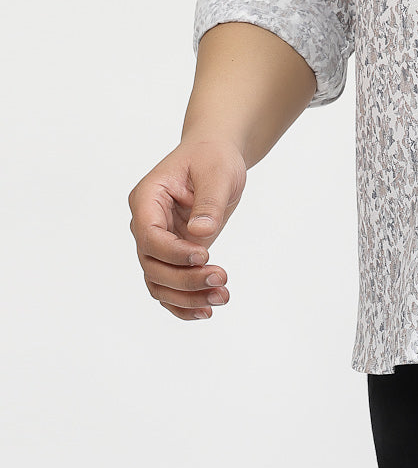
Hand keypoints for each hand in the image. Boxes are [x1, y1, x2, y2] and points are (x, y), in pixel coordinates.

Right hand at [128, 139, 246, 319]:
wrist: (215, 156)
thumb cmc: (213, 157)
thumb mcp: (217, 171)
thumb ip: (208, 202)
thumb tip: (200, 234)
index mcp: (147, 198)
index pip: (149, 236)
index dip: (173, 252)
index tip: (205, 255)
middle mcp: (146, 223)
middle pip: (152, 265)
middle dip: (185, 279)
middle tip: (222, 279)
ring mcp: (157, 242)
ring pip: (159, 282)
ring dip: (187, 297)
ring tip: (222, 297)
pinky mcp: (172, 255)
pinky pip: (169, 287)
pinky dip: (184, 303)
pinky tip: (207, 311)